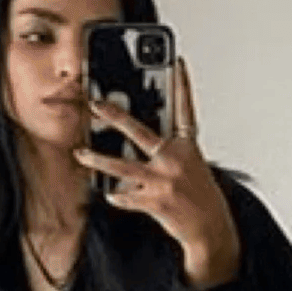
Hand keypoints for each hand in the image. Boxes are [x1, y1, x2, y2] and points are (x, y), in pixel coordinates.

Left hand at [73, 57, 240, 290]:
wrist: (210, 228)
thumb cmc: (200, 197)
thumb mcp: (193, 166)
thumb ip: (173, 149)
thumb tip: (147, 143)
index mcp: (188, 146)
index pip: (186, 109)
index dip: (183, 84)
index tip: (178, 62)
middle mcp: (175, 159)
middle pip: (140, 132)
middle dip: (115, 116)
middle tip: (95, 105)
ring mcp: (163, 181)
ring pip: (123, 166)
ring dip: (99, 159)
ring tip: (81, 153)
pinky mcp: (154, 202)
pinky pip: (126, 195)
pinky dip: (117, 195)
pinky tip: (110, 193)